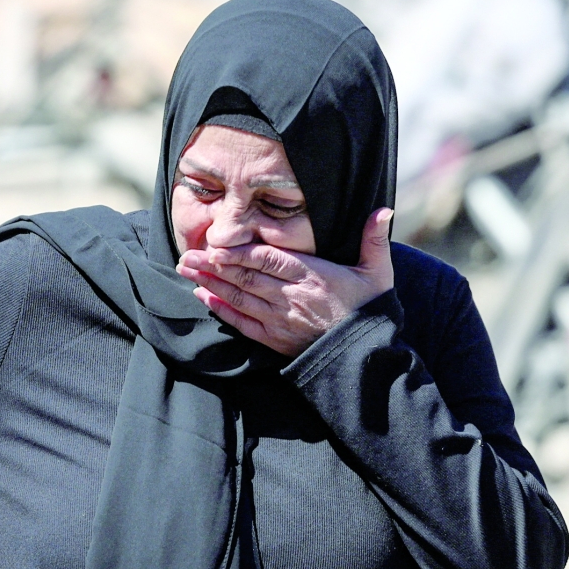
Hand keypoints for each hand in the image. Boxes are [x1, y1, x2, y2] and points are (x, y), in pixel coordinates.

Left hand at [176, 208, 394, 356]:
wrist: (365, 358)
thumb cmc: (370, 311)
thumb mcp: (378, 273)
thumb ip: (374, 240)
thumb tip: (382, 210)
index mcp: (313, 276)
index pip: (267, 259)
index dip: (239, 251)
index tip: (215, 243)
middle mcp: (291, 297)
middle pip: (245, 277)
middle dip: (213, 264)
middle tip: (187, 253)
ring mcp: (280, 320)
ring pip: (239, 297)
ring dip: (210, 282)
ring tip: (187, 269)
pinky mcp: (274, 339)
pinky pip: (241, 322)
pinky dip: (221, 308)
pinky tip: (203, 296)